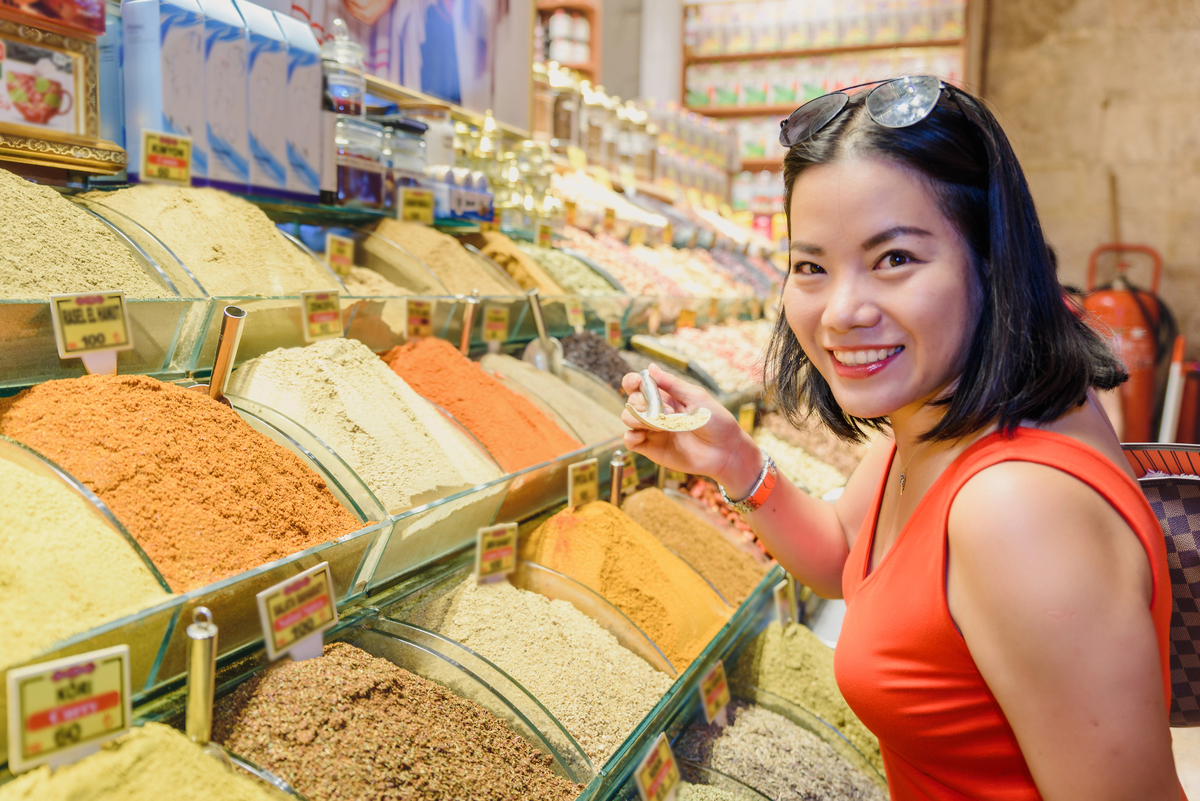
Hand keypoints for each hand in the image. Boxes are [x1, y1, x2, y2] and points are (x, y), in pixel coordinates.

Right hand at [621, 363, 760, 494]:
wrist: (725, 451)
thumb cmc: (716, 422)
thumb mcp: (696, 397)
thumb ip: (672, 384)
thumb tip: (651, 367)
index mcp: (666, 396)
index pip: (638, 385)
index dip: (632, 381)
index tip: (636, 382)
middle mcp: (656, 412)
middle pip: (631, 400)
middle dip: (643, 404)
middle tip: (668, 413)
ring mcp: (652, 430)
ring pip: (628, 418)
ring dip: (637, 419)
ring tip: (660, 426)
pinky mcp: (651, 448)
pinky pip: (629, 441)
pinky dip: (630, 437)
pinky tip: (643, 435)